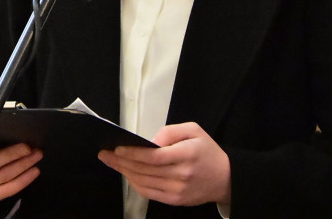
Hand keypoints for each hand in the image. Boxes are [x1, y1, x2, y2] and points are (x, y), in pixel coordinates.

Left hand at [98, 122, 230, 207]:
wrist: (226, 178)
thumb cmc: (207, 151)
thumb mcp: (194, 130)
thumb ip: (170, 132)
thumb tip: (149, 142)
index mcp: (185, 155)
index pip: (153, 157)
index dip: (132, 153)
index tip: (116, 148)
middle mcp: (181, 175)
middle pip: (144, 170)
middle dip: (121, 162)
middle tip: (105, 153)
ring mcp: (177, 190)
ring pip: (143, 182)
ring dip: (124, 172)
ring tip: (111, 162)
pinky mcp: (175, 200)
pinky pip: (149, 193)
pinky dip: (135, 183)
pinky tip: (127, 174)